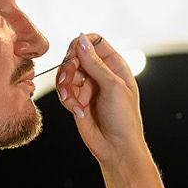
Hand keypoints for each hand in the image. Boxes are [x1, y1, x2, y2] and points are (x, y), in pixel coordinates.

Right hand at [55, 33, 145, 168]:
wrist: (116, 148)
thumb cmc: (124, 119)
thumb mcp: (113, 86)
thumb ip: (95, 62)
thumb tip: (81, 39)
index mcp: (115, 66)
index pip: (94, 42)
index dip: (81, 45)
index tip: (74, 55)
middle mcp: (101, 74)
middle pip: (75, 56)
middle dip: (68, 68)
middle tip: (68, 81)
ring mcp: (88, 87)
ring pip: (66, 74)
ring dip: (65, 86)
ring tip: (72, 101)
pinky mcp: (77, 100)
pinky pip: (64, 91)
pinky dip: (67, 100)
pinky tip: (77, 111)